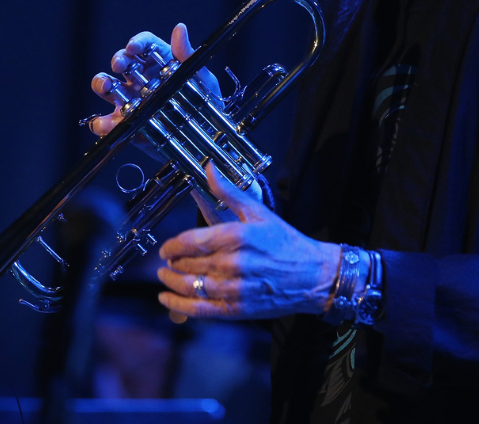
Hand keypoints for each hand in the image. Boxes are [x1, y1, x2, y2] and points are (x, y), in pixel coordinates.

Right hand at [88, 23, 219, 138]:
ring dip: (102, 84)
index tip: (133, 48)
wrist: (204, 140)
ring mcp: (132, 101)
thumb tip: (180, 29)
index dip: (137, 43)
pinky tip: (109, 123)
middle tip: (120, 65)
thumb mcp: (204, 79)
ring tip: (108, 88)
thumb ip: (188, 56)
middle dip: (118, 60)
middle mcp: (143, 79)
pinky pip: (107, 122)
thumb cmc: (206, 105)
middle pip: (122, 62)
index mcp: (161, 63)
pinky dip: (103, 123)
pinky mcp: (126, 124)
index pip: (145, 45)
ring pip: (107, 87)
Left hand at [156, 162, 341, 318]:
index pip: (190, 241)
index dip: (172, 245)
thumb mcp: (258, 212)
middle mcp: (233, 263)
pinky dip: (179, 305)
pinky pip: (200, 309)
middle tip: (166, 260)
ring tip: (164, 276)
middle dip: (172, 262)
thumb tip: (209, 168)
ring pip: (190, 285)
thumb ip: (228, 192)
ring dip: (171, 281)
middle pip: (187, 263)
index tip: (166, 247)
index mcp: (236, 237)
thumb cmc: (286, 242)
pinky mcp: (237, 309)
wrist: (313, 276)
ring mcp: (234, 289)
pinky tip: (167, 299)